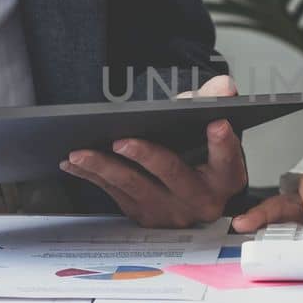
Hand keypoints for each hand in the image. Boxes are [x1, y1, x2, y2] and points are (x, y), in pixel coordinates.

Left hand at [61, 75, 248, 227]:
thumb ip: (213, 102)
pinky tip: (75, 163)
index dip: (222, 143)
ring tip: (81, 152)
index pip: (227, 159)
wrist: (189, 188)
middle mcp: (200, 200)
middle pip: (172, 174)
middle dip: (146, 157)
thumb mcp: (209, 126)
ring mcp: (171, 212)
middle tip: (122, 141)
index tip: (217, 124)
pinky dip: (93, 177)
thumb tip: (223, 86)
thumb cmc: (200, 151)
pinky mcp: (145, 216)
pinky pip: (115, 194)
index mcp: (225, 178)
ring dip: (104, 168)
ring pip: (135, 186)